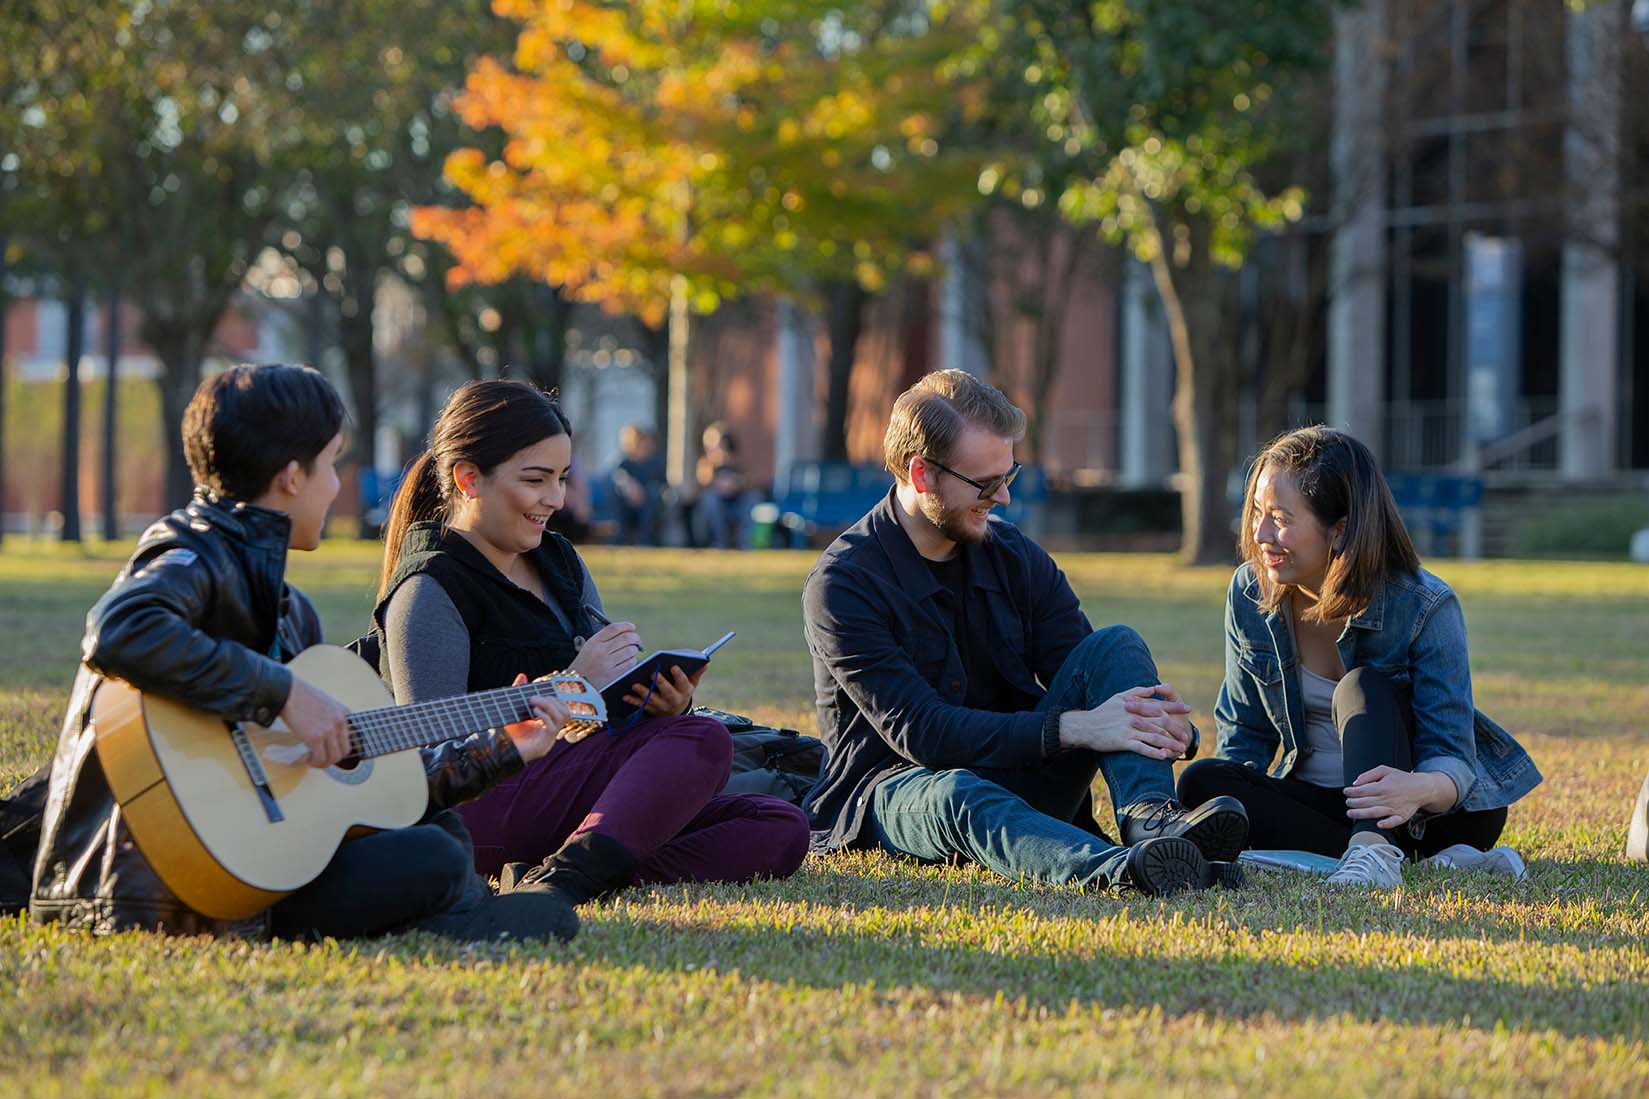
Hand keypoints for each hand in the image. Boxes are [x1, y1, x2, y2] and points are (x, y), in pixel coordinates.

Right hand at [278, 677, 351, 768]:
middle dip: (333, 758)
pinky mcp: (315, 737)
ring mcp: (329, 730)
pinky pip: (320, 758)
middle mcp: (340, 722)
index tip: (328, 751)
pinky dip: (315, 763)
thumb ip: (330, 717)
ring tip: (313, 761)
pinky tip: (307, 759)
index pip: (348, 737)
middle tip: (321, 759)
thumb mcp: (325, 703)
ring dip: (323, 763)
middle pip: (345, 750)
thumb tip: (326, 735)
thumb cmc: (300, 696)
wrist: (287, 692)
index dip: (338, 747)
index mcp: (344, 713)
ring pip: (334, 757)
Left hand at [499, 673, 572, 762]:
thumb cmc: (505, 732)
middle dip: (551, 701)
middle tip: (533, 698)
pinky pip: (552, 727)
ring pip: (563, 717)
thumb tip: (523, 675)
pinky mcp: (543, 745)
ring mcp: (548, 740)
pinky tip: (533, 712)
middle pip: (566, 712)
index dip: (554, 698)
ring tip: (533, 702)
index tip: (538, 692)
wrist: (496, 752)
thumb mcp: (513, 709)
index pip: (562, 709)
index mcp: (547, 725)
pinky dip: (545, 716)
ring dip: (549, 706)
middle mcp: (551, 733)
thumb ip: (518, 693)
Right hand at [569, 621, 641, 684]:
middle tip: (636, 639)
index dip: (626, 626)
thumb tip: (628, 631)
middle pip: (626, 638)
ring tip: (631, 651)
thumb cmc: (586, 663)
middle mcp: (600, 651)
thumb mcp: (590, 646)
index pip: (614, 628)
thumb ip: (606, 638)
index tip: (632, 627)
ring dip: (634, 649)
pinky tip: (627, 661)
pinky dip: (632, 660)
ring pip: (630, 650)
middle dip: (635, 637)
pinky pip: (630, 663)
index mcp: (594, 642)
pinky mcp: (613, 675)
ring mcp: (607, 664)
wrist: (577, 684)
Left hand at [630, 663, 706, 716]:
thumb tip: (706, 662)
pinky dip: (632, 701)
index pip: (684, 683)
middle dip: (660, 683)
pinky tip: (625, 695)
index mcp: (684, 691)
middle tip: (653, 673)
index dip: (680, 676)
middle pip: (668, 692)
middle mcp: (673, 700)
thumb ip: (696, 673)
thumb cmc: (681, 692)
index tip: (674, 666)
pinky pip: (640, 705)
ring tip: (635, 684)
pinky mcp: (650, 709)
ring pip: (652, 699)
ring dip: (643, 692)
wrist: (674, 714)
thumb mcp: (691, 684)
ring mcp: (661, 706)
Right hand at [1058, 684, 1192, 759]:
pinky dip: (1153, 752)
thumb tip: (1153, 688)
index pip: (1159, 705)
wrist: (1085, 726)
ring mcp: (1129, 729)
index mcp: (1135, 706)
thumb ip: (1137, 692)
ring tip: (1180, 749)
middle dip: (1175, 729)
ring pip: (1154, 736)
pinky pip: (1141, 748)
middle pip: (1160, 722)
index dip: (1174, 707)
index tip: (1188, 709)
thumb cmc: (1102, 712)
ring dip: (1169, 743)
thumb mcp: (1118, 697)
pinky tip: (1163, 756)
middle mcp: (1134, 717)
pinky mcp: (1123, 741)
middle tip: (1186, 736)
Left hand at [1344, 766, 1454, 828]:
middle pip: (1365, 802)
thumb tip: (1355, 783)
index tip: (1346, 792)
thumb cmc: (1401, 779)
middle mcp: (1387, 798)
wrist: (1421, 788)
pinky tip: (1379, 824)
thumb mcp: (1385, 770)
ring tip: (1350, 813)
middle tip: (1347, 803)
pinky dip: (1387, 824)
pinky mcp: (1402, 816)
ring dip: (1361, 814)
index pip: (1362, 791)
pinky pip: (1394, 822)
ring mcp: (1395, 808)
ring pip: (1374, 813)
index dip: (1351, 792)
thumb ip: (1368, 775)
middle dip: (1353, 803)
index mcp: (1383, 786)